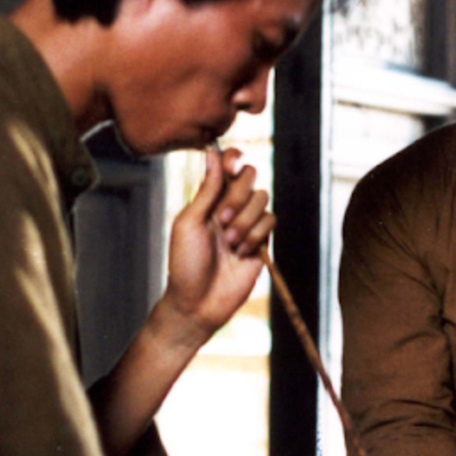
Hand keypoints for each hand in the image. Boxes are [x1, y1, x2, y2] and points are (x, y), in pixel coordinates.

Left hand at [160, 146, 272, 348]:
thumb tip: (212, 154)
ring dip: (245, 220)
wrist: (199, 301)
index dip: (232, 159)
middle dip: (237, 196)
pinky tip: (241, 253)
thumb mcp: (189, 222)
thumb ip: (206, 189)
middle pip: (249, 176)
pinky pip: (270, 221)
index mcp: (210, 198)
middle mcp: (231, 206)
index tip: (230, 167)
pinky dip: (255, 235)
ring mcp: (248, 222)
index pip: (228, 165)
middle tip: (221, 219)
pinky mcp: (262, 240)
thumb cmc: (185, 263)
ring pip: (262, 198)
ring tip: (229, 243)